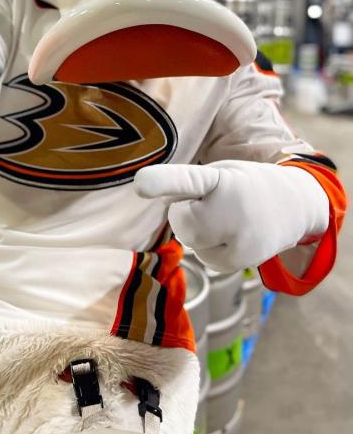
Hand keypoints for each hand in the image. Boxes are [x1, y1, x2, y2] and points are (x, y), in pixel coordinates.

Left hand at [133, 160, 328, 272]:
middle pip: (181, 222)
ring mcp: (241, 240)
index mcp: (222, 180)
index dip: (162, 182)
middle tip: (209, 202)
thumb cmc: (242, 184)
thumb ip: (190, 189)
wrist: (294, 205)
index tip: (139, 183)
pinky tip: (232, 234)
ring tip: (227, 217)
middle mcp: (233, 211)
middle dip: (185, 213)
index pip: (188, 180)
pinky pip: (205, 258)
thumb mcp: (220, 172)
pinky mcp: (242, 261)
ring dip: (199, 231)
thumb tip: (171, 210)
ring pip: (192, 242)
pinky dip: (211, 247)